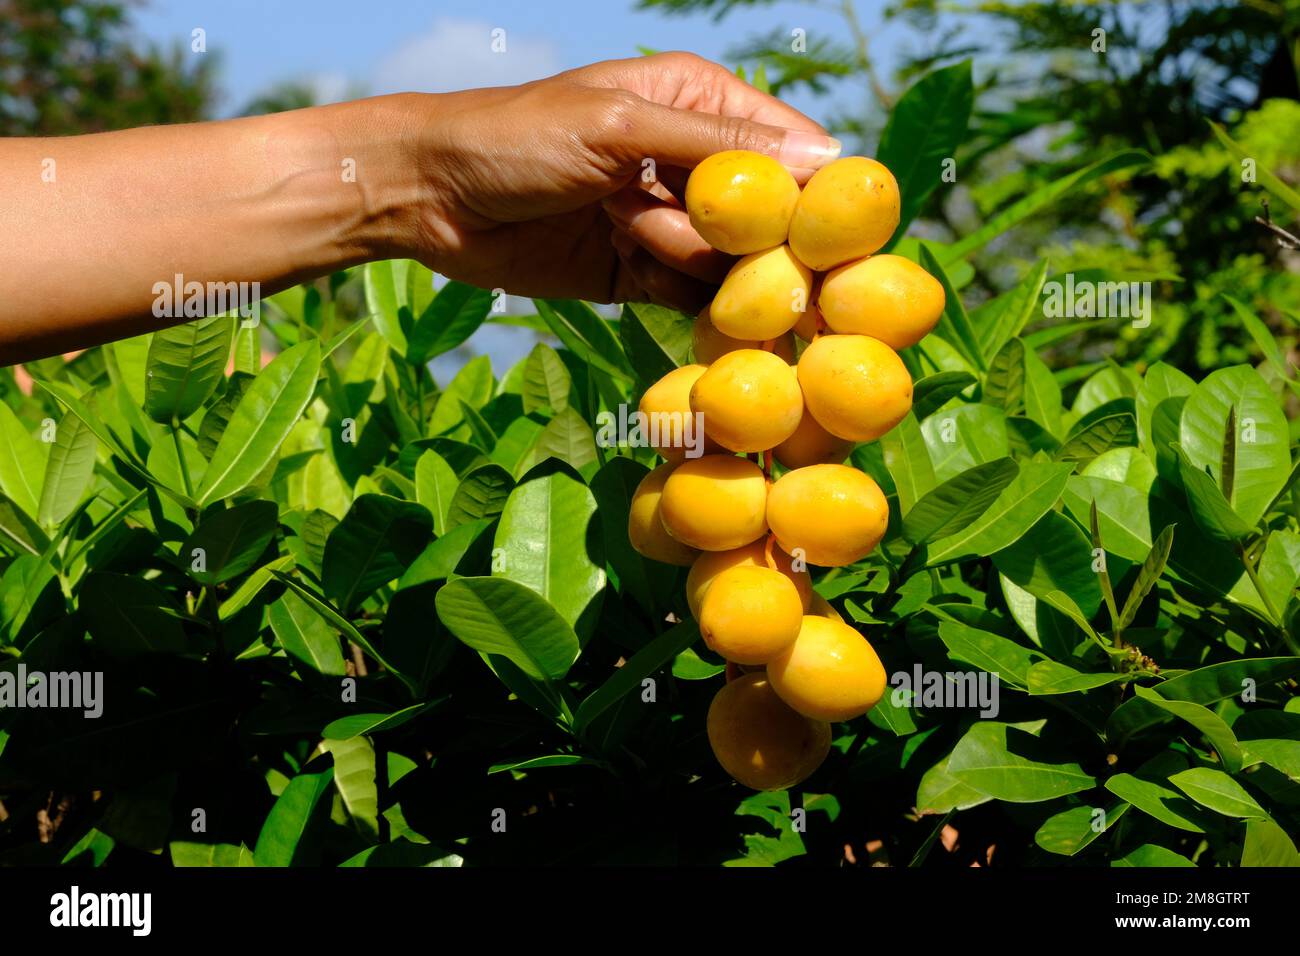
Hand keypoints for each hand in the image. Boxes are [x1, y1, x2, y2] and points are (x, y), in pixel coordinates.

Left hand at [411, 52, 838, 313]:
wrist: (430, 198)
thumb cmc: (516, 137)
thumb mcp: (617, 125)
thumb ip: (717, 147)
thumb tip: (826, 160)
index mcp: (700, 104)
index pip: (794, 150)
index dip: (812, 195)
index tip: (809, 233)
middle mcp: (694, 164)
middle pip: (772, 219)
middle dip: (741, 235)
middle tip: (668, 220)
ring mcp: (670, 222)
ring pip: (733, 265)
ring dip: (685, 257)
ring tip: (620, 225)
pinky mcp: (642, 274)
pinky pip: (690, 296)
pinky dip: (669, 290)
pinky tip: (623, 257)